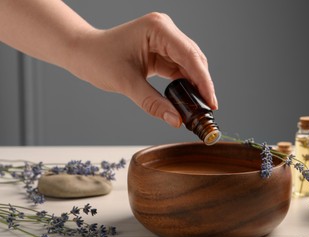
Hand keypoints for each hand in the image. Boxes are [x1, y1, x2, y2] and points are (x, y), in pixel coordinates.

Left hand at [66, 12, 217, 126]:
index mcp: (158, 29)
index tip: (211, 102)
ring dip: (196, 85)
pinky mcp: (162, 51)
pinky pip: (180, 68)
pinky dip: (186, 84)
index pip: (189, 56)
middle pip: (194, 59)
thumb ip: (153, 103)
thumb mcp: (126, 83)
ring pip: (190, 64)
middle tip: (209, 109)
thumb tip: (176, 120)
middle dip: (203, 84)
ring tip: (201, 107)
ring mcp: (164, 40)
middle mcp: (165, 31)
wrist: (82, 53)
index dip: (203, 81)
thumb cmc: (98, 59)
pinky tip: (190, 98)